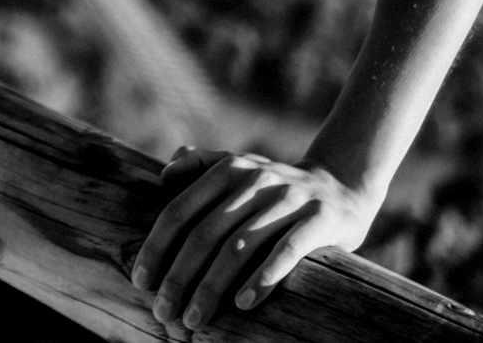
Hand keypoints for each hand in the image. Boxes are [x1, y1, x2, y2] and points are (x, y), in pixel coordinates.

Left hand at [129, 147, 379, 333]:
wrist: (342, 186)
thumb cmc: (274, 188)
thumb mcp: (238, 167)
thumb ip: (199, 165)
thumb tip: (163, 175)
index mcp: (227, 168)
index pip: (180, 210)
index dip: (157, 247)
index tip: (141, 281)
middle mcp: (255, 180)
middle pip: (205, 233)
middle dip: (179, 276)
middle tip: (163, 311)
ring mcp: (288, 199)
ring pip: (240, 246)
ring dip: (213, 286)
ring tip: (195, 318)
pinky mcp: (319, 219)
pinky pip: (287, 250)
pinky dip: (263, 277)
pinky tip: (244, 303)